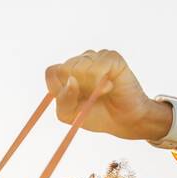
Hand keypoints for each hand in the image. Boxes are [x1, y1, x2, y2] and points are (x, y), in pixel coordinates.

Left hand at [44, 49, 175, 141]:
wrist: (124, 121)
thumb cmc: (97, 115)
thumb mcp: (70, 114)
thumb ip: (63, 100)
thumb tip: (71, 80)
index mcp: (67, 74)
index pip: (52, 72)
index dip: (59, 87)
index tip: (72, 100)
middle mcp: (80, 62)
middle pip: (64, 68)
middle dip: (76, 89)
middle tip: (90, 98)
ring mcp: (95, 58)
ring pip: (80, 66)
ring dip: (91, 86)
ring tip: (102, 93)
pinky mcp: (111, 57)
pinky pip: (98, 66)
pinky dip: (102, 82)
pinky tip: (110, 86)